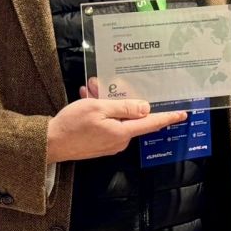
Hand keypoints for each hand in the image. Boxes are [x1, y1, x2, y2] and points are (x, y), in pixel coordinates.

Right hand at [46, 93, 185, 162]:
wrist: (48, 144)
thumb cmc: (72, 125)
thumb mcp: (99, 108)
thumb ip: (124, 108)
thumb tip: (146, 109)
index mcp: (122, 132)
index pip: (151, 123)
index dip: (167, 118)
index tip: (182, 114)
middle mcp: (119, 141)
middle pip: (129, 117)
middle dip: (120, 99)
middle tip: (102, 86)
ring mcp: (108, 144)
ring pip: (115, 118)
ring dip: (105, 103)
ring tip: (90, 91)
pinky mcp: (98, 144)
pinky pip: (105, 124)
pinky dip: (98, 111)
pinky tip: (86, 99)